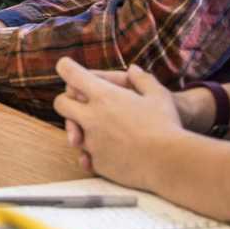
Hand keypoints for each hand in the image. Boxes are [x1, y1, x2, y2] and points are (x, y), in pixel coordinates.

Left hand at [53, 60, 183, 186]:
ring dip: (82, 131)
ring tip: (101, 132)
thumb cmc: (167, 125)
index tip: (65, 65)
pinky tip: (107, 151)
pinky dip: (94, 154)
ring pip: (72, 133)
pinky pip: (86, 156)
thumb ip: (143, 80)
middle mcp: (91, 117)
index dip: (65, 67)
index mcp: (104, 96)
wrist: (169, 162)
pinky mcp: (97, 162)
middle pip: (60, 104)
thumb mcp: (158, 95)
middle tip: (77, 102)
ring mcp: (92, 142)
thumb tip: (133, 69)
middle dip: (65, 101)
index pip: (72, 74)